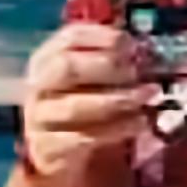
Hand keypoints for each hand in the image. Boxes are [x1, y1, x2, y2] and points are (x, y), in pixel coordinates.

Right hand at [21, 22, 152, 177]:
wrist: (58, 149)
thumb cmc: (82, 101)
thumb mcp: (92, 76)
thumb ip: (112, 59)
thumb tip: (146, 49)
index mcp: (47, 57)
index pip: (70, 37)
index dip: (103, 36)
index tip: (131, 43)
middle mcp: (39, 84)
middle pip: (67, 68)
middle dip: (107, 66)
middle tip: (138, 72)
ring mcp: (40, 118)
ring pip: (75, 107)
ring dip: (117, 101)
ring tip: (148, 96)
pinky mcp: (49, 149)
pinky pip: (84, 139)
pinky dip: (116, 130)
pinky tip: (140, 123)